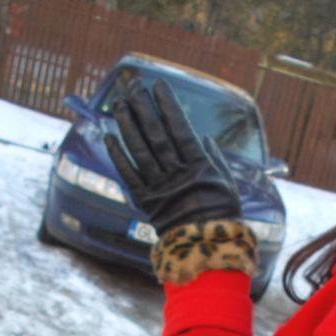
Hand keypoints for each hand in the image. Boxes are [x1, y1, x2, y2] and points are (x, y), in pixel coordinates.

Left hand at [104, 78, 241, 234]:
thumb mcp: (226, 183)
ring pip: (140, 151)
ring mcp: (160, 187)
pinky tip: (109, 138)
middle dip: (144, 108)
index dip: (168, 105)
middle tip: (133, 86)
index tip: (158, 85)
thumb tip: (202, 138)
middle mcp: (177, 174)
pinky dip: (118, 157)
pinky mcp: (146, 202)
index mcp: (199, 166)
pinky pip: (129, 176)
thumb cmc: (220, 214)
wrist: (206, 249)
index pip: (180, 128)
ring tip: (119, 105)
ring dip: (127, 126)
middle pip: (156, 134)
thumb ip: (214, 158)